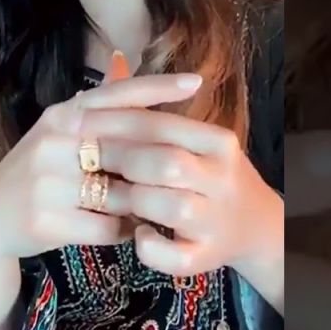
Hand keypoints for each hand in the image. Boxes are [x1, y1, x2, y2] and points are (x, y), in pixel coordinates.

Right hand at [0, 71, 206, 261]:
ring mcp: (48, 182)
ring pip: (124, 194)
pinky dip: (125, 231)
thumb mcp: (59, 130)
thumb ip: (96, 106)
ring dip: (144, 204)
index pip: (117, 95)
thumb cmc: (37, 172)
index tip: (197, 81)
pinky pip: (109, 228)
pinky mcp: (48, 221)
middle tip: (190, 173)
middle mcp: (54, 143)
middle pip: (129, 148)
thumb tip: (126, 63)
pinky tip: (128, 230)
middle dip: (163, 164)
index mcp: (62, 116)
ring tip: (154, 207)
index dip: (159, 86)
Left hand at [79, 122, 330, 277]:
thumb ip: (153, 115)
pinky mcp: (207, 256)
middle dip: (119, 161)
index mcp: (218, 142)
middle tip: (87, 159)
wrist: (254, 224)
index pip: (161, 124)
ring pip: (171, 207)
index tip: (76, 122)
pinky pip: (174, 256)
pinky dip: (150, 248)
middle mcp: (223, 178)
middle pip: (166, 162)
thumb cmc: (209, 174)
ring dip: (135, 202)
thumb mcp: (192, 139)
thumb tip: (106, 73)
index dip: (113, 122)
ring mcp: (217, 219)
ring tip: (116, 197)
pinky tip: (138, 236)